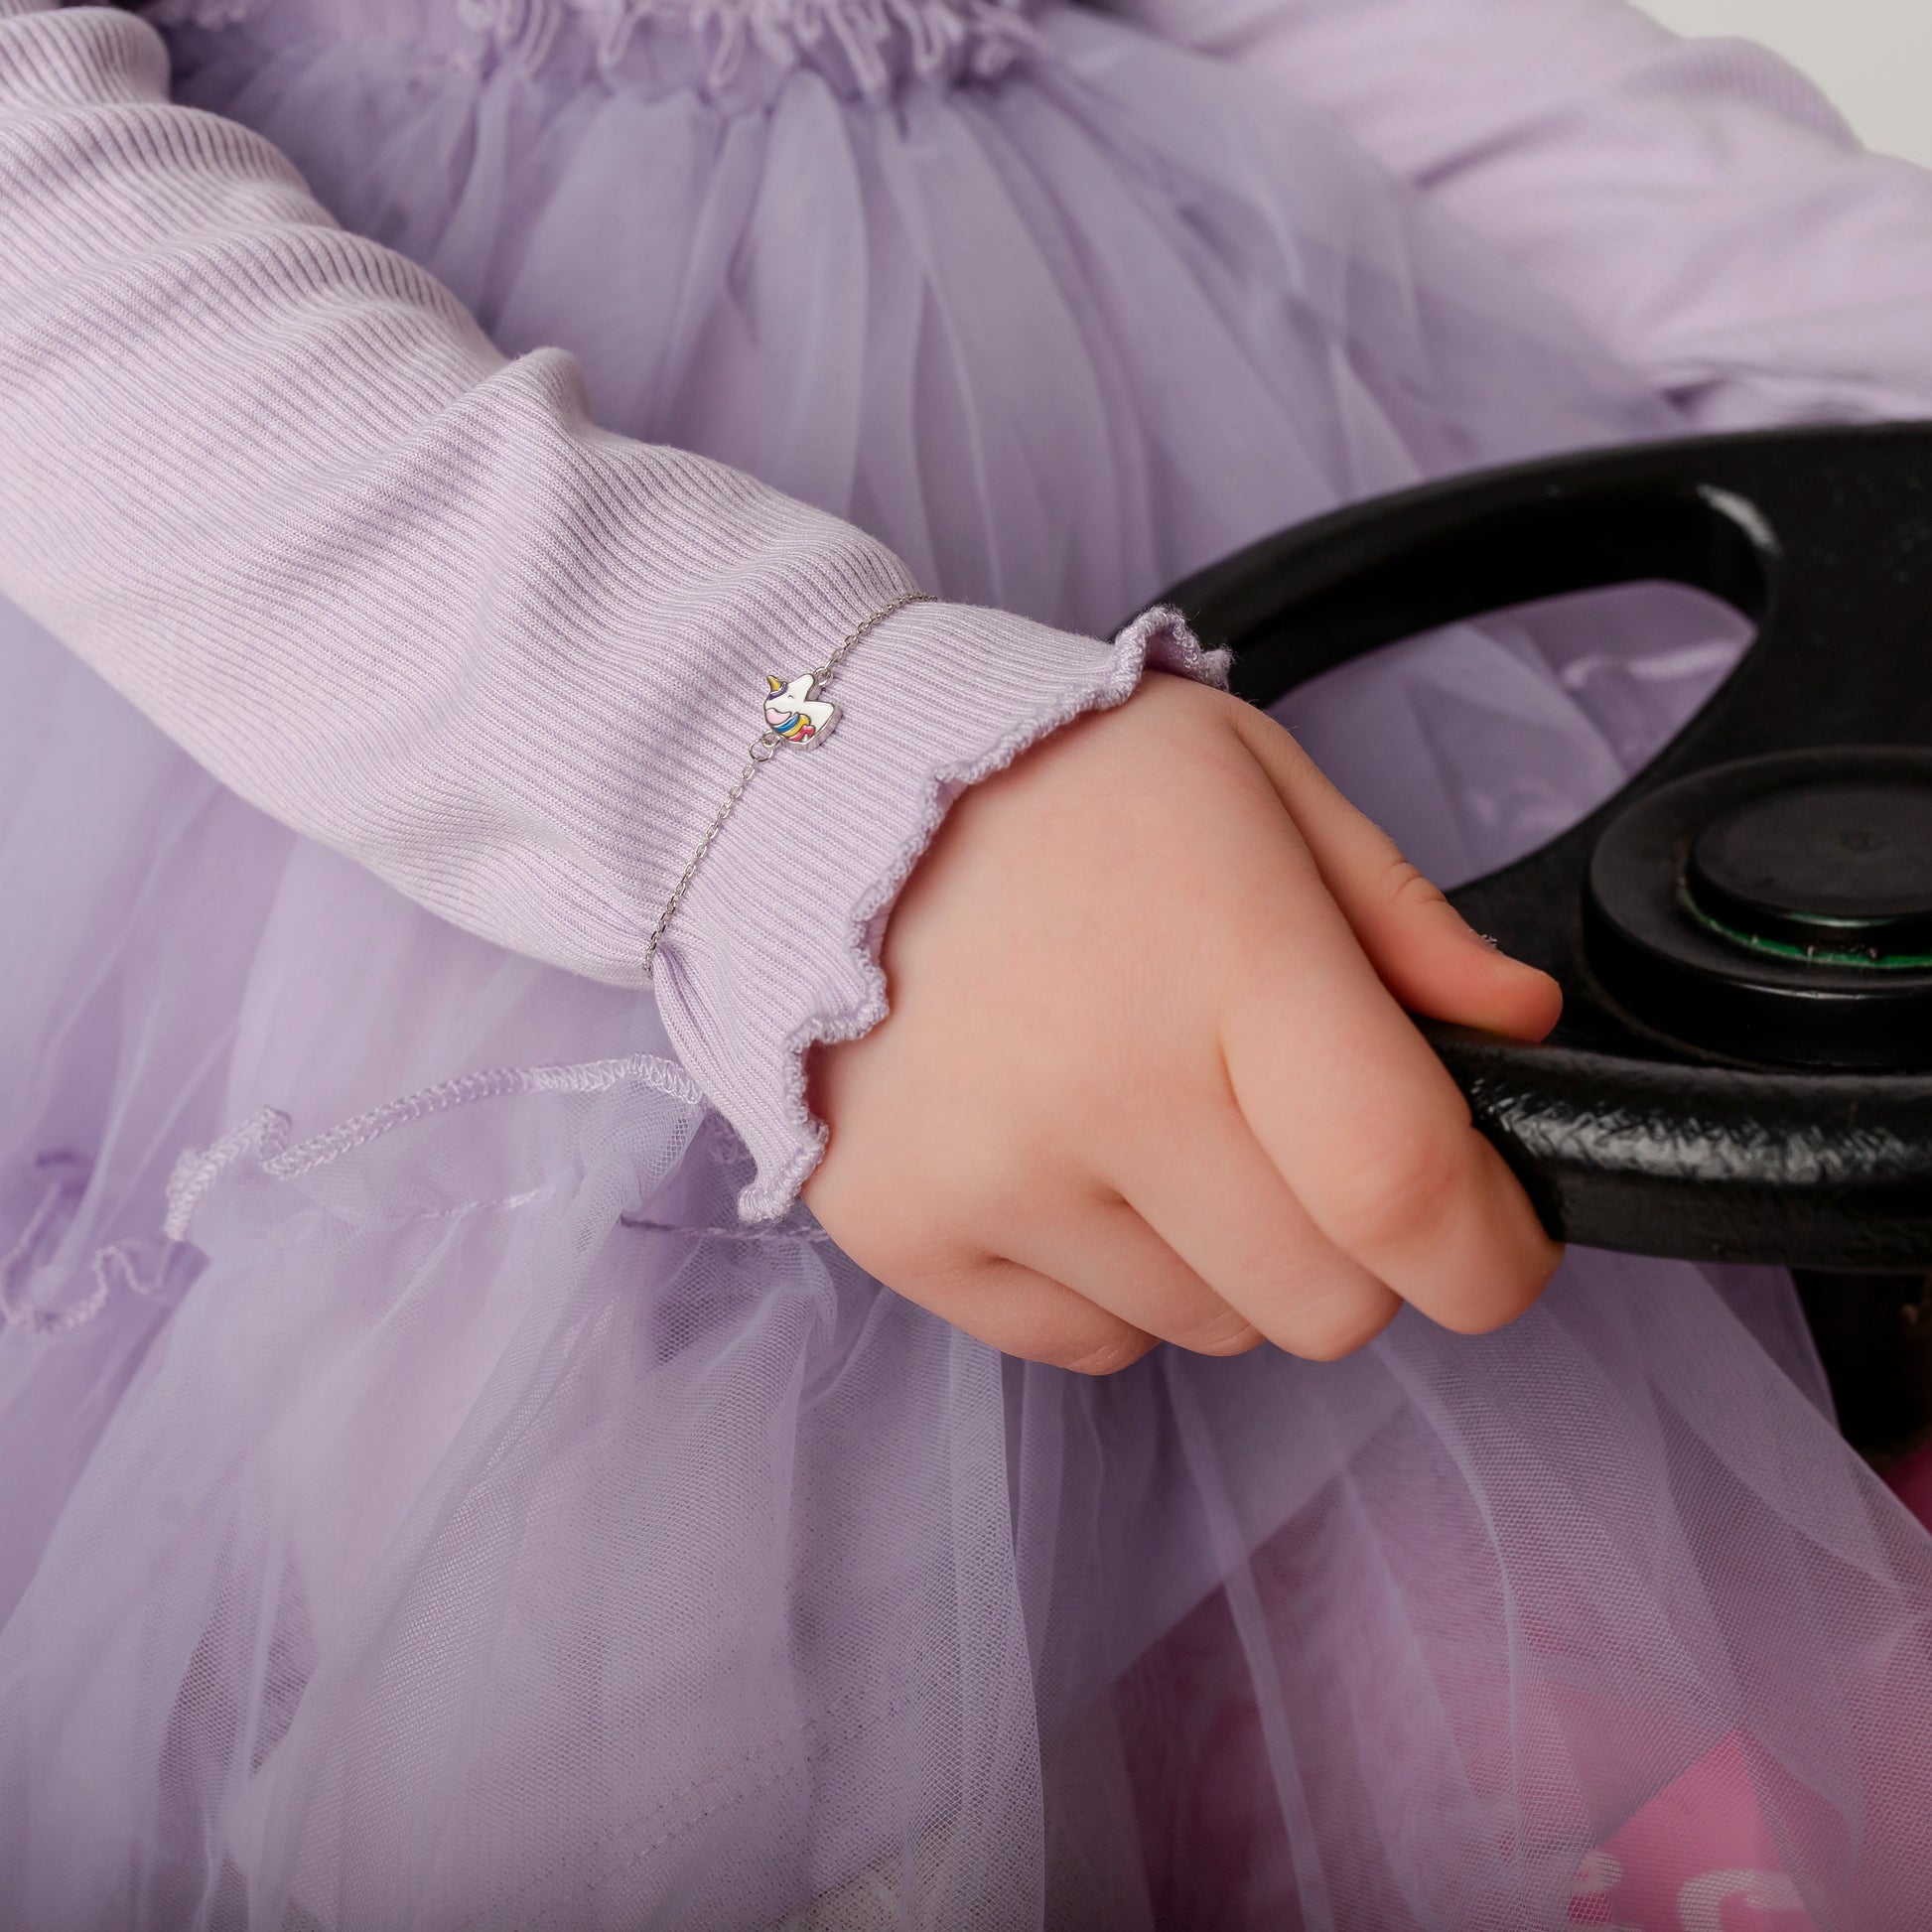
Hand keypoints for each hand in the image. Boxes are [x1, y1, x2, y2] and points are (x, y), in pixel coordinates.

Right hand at [801, 671, 1564, 1371]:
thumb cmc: (1057, 782)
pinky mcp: (907, 1232)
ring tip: (1150, 1118)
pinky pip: (1090, 1342)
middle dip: (1357, 1248)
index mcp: (1226, 961)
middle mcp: (1105, 1092)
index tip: (1499, 1244)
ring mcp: (994, 1179)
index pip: (1402, 1187)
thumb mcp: (1257, 786)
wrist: (820, 795)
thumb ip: (1402, 918)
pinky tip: (1068, 1162)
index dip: (1489, 1253)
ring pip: (1213, 1328)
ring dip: (1226, 1257)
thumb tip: (1517, 1032)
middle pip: (1326, 1302)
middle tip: (1296, 1140)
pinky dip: (1113, 1282)